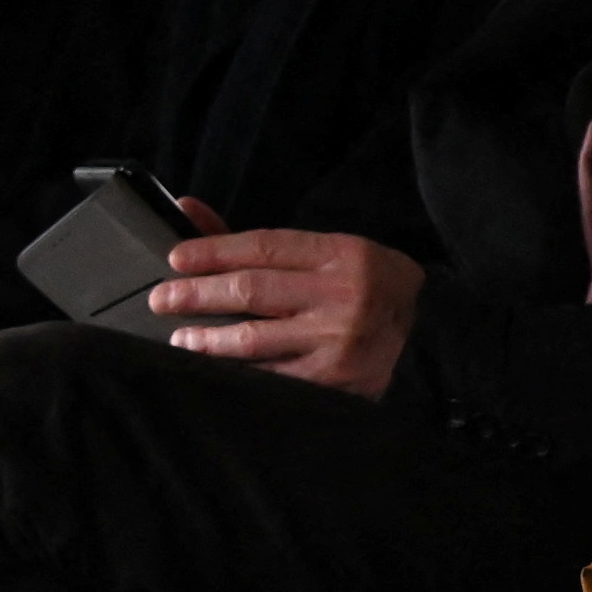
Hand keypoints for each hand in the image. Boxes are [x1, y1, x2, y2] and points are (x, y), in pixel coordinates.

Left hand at [154, 219, 423, 397]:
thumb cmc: (366, 290)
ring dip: (209, 339)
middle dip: (198, 294)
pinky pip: (272, 378)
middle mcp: (343, 294)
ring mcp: (338, 340)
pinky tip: (213, 370)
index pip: (264, 248)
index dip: (214, 251)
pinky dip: (237, 374)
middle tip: (163, 298)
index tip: (176, 258)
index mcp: (342, 254)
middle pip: (252, 290)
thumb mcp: (325, 254)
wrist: (428, 339)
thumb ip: (256, 241)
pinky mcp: (335, 382)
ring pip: (255, 339)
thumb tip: (187, 209)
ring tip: (181, 337)